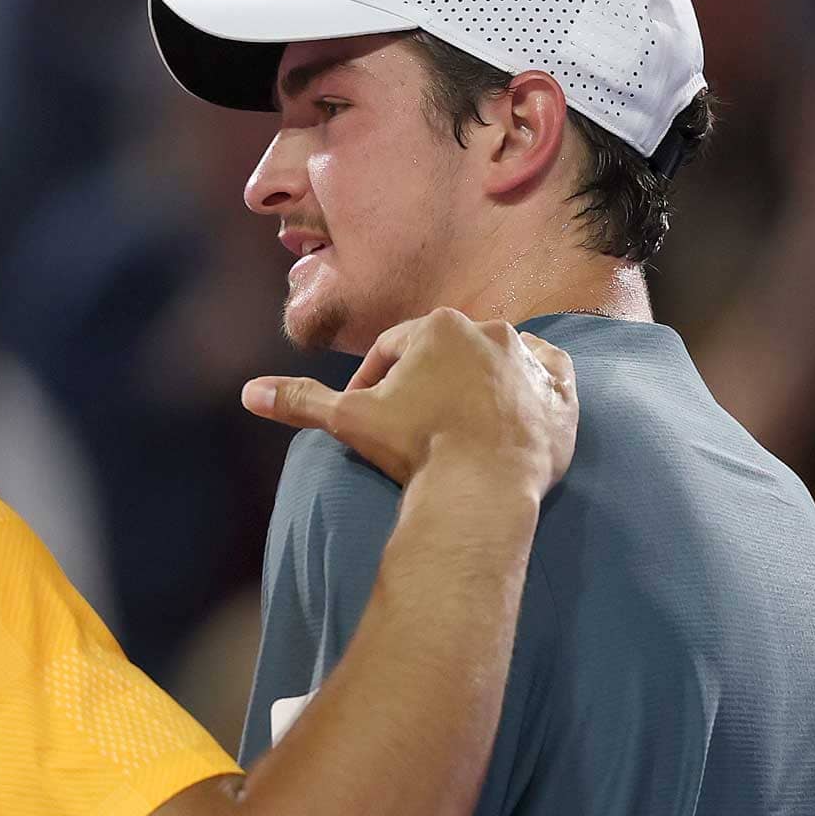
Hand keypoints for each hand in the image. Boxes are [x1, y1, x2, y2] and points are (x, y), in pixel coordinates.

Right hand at [241, 308, 576, 498]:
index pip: (395, 349)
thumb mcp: (349, 421)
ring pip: (499, 360)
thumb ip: (301, 400)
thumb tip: (250, 393)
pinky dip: (534, 390)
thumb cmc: (415, 448)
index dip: (375, 381)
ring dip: (480, 381)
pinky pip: (549, 380)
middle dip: (429, 380)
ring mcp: (531, 360)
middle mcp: (490, 331)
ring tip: (460, 422)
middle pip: (446, 352)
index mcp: (437, 327)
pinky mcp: (564, 393)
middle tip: (414, 424)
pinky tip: (514, 411)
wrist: (483, 488)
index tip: (370, 413)